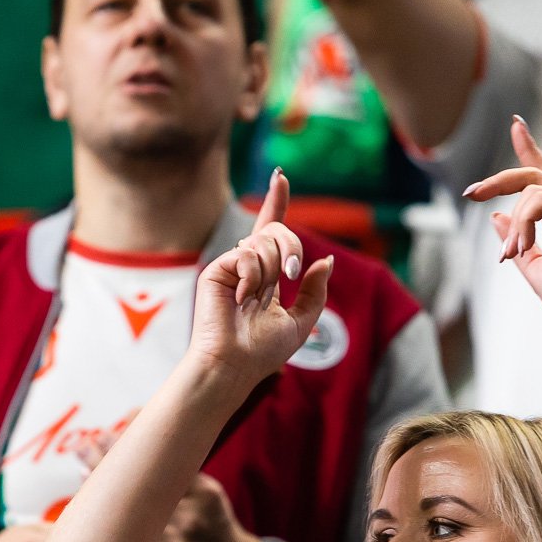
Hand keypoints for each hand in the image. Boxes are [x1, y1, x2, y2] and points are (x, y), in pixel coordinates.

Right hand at [187, 170, 334, 392]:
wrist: (235, 365)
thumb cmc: (263, 351)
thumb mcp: (303, 320)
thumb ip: (315, 290)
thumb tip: (325, 260)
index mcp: (266, 274)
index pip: (271, 230)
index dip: (276, 201)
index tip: (280, 176)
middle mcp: (247, 266)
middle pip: (276, 231)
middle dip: (292, 247)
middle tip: (293, 275)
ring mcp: (231, 267)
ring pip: (264, 243)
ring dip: (273, 270)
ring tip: (258, 299)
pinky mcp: (216, 271)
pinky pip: (246, 256)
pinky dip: (253, 277)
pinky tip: (242, 299)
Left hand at [466, 116, 541, 361]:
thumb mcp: (531, 266)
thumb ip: (515, 240)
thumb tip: (496, 216)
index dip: (529, 148)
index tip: (516, 124)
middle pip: (534, 173)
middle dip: (499, 177)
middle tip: (471, 193)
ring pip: (533, 188)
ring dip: (513, 221)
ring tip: (511, 254)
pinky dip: (524, 222)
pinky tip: (521, 247)